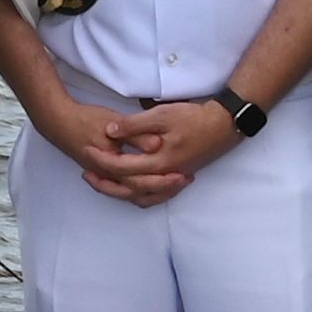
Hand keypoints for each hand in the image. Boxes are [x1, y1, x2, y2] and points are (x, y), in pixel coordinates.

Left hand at [88, 97, 242, 195]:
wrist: (224, 125)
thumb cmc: (194, 118)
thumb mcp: (162, 115)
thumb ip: (134, 125)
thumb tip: (109, 132)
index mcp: (158, 162)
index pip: (121, 167)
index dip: (101, 160)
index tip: (86, 150)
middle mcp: (165, 176)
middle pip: (128, 188)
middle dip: (104, 182)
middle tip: (86, 173)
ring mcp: (173, 178)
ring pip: (141, 196)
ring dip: (120, 191)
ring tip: (103, 182)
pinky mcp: (179, 177)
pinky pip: (156, 195)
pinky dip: (140, 195)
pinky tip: (131, 188)